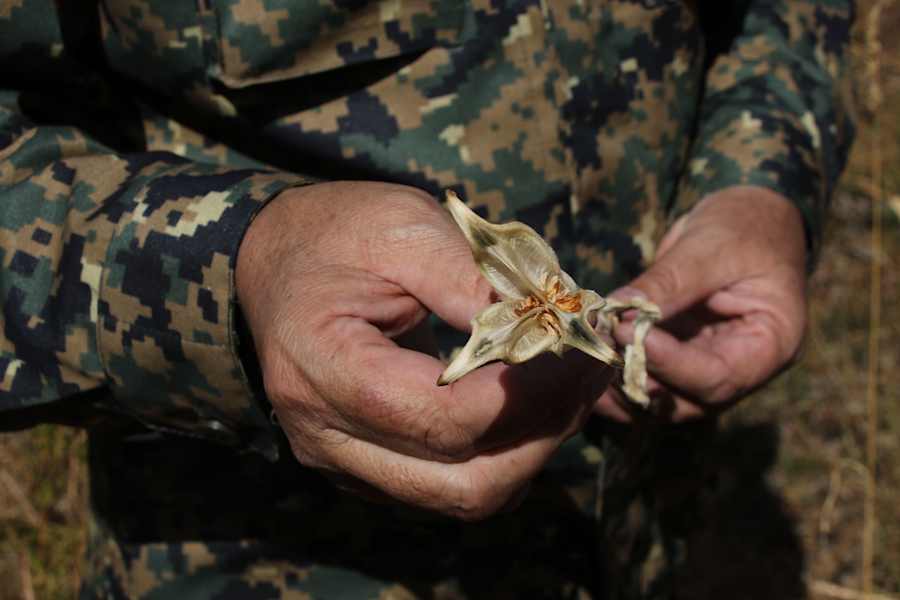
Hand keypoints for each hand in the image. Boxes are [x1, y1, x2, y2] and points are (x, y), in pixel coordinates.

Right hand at [236, 182, 610, 518]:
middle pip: (460, 485)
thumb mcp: (402, 226)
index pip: (444, 418)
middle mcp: (326, 436)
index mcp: (322, 369)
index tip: (575, 346)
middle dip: (541, 435)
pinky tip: (528, 403)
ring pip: (461, 497)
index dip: (525, 392)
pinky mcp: (365, 464)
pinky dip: (501, 453)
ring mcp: (343, 460)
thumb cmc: (334, 233)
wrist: (275, 259)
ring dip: (529, 450)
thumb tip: (547, 328)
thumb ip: (471, 278)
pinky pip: (448, 483)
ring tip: (568, 388)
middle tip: (586, 376)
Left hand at [595, 186, 806, 421]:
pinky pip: (645, 384)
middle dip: (639, 380)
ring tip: (588, 351)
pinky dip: (614, 380)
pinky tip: (583, 363)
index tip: (626, 332)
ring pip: (661, 402)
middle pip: (688, 402)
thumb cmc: (744, 229)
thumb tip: (622, 308)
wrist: (747, 220)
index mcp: (770, 346)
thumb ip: (670, 282)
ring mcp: (705, 370)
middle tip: (600, 344)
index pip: (719, 376)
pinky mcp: (676, 362)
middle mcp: (740, 371)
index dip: (670, 363)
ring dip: (621, 385)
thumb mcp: (711, 248)